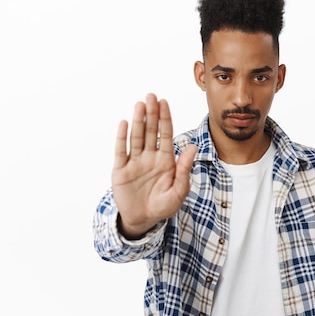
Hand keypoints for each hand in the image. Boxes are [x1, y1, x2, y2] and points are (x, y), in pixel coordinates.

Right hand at [112, 93, 196, 237]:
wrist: (144, 220)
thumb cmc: (164, 206)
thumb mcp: (179, 190)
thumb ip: (184, 169)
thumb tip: (192, 147)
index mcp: (166, 160)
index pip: (166, 134)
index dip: (165, 118)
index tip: (164, 102)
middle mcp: (150, 157)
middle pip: (151, 131)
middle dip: (151, 113)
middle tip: (151, 96)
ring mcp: (135, 162)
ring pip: (137, 137)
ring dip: (138, 121)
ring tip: (140, 105)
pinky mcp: (121, 170)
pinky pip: (121, 151)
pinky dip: (122, 137)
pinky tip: (125, 123)